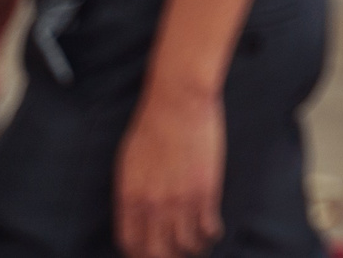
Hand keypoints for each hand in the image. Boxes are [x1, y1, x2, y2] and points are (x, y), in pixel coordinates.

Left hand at [116, 84, 225, 257]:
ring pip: (186, 245)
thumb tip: (134, 212)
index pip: (131, 243)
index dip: (141, 254)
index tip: (151, 252)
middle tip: (176, 254)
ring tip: (198, 245)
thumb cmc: (152, 124)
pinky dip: (211, 234)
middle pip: (158, 252)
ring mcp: (180, 200)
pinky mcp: (205, 190)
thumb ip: (131, 191)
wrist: (177, 101)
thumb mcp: (128, 162)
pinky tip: (213, 230)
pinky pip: (208, 227)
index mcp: (129, 197)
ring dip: (192, 249)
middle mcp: (152, 205)